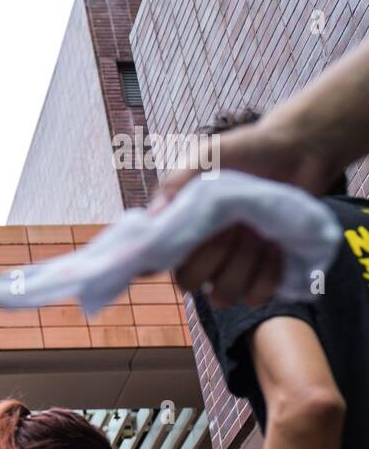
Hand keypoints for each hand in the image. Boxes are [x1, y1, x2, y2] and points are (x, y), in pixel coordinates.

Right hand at [154, 119, 338, 307]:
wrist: (296, 151)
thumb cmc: (246, 152)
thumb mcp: (207, 156)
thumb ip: (177, 183)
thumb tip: (152, 217)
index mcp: (179, 230)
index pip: (152, 264)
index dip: (158, 264)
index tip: (181, 245)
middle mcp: (200, 254)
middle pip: (189, 283)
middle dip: (214, 257)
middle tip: (235, 226)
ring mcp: (231, 268)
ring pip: (223, 295)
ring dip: (243, 266)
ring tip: (260, 233)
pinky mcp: (263, 276)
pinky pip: (256, 297)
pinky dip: (267, 275)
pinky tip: (276, 247)